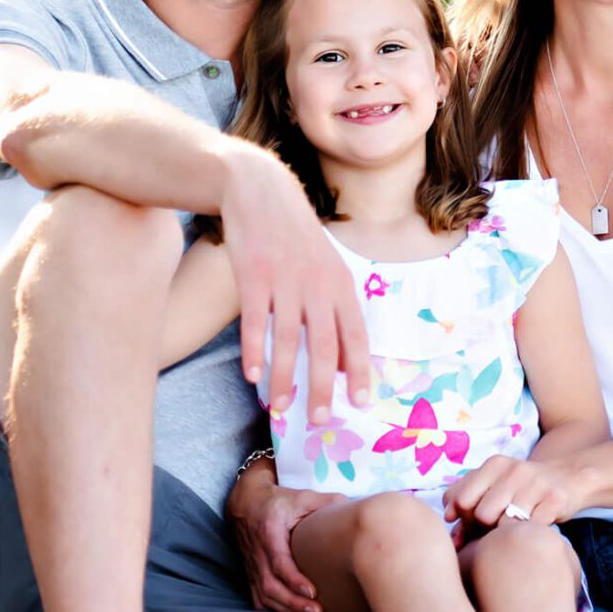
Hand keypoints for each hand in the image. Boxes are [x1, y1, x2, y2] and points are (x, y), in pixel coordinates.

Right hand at [218, 144, 370, 423]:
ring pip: (288, 339)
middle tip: (318, 419)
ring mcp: (285, 280)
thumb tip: (344, 363)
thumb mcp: (327, 269)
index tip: (359, 402)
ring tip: (280, 407)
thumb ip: (336, 312)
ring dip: (284, 377)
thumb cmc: (296, 239)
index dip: (359, 370)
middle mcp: (318, 284)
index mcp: (341, 284)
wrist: (262, 192)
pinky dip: (254, 350)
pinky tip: (252, 375)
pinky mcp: (254, 275)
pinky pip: (255, 321)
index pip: (355, 336)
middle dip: (322, 387)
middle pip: (324, 346)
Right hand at [227, 463, 343, 611]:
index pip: (278, 562)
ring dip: (286, 609)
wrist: (246, 501)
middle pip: (270, 586)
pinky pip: (258, 598)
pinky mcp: (251, 573)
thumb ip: (328, 503)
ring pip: (263, 596)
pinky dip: (274, 610)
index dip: (294, 580)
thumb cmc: (279, 500)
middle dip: (293, 603)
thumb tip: (356, 510)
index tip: (312, 593)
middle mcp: (257, 552)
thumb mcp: (302, 496)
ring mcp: (252, 565)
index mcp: (269, 532)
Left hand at [447, 455, 587, 527]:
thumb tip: (453, 540)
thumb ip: (466, 507)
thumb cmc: (521, 489)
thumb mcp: (494, 486)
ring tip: (514, 529)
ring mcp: (536, 484)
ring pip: (505, 524)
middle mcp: (514, 470)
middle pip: (482, 515)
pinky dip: (528, 534)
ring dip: (507, 533)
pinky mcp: (555, 500)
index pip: (461, 500)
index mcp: (494, 464)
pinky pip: (531, 529)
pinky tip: (532, 530)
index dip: (463, 518)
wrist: (569, 478)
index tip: (474, 523)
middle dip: (485, 528)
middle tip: (496, 529)